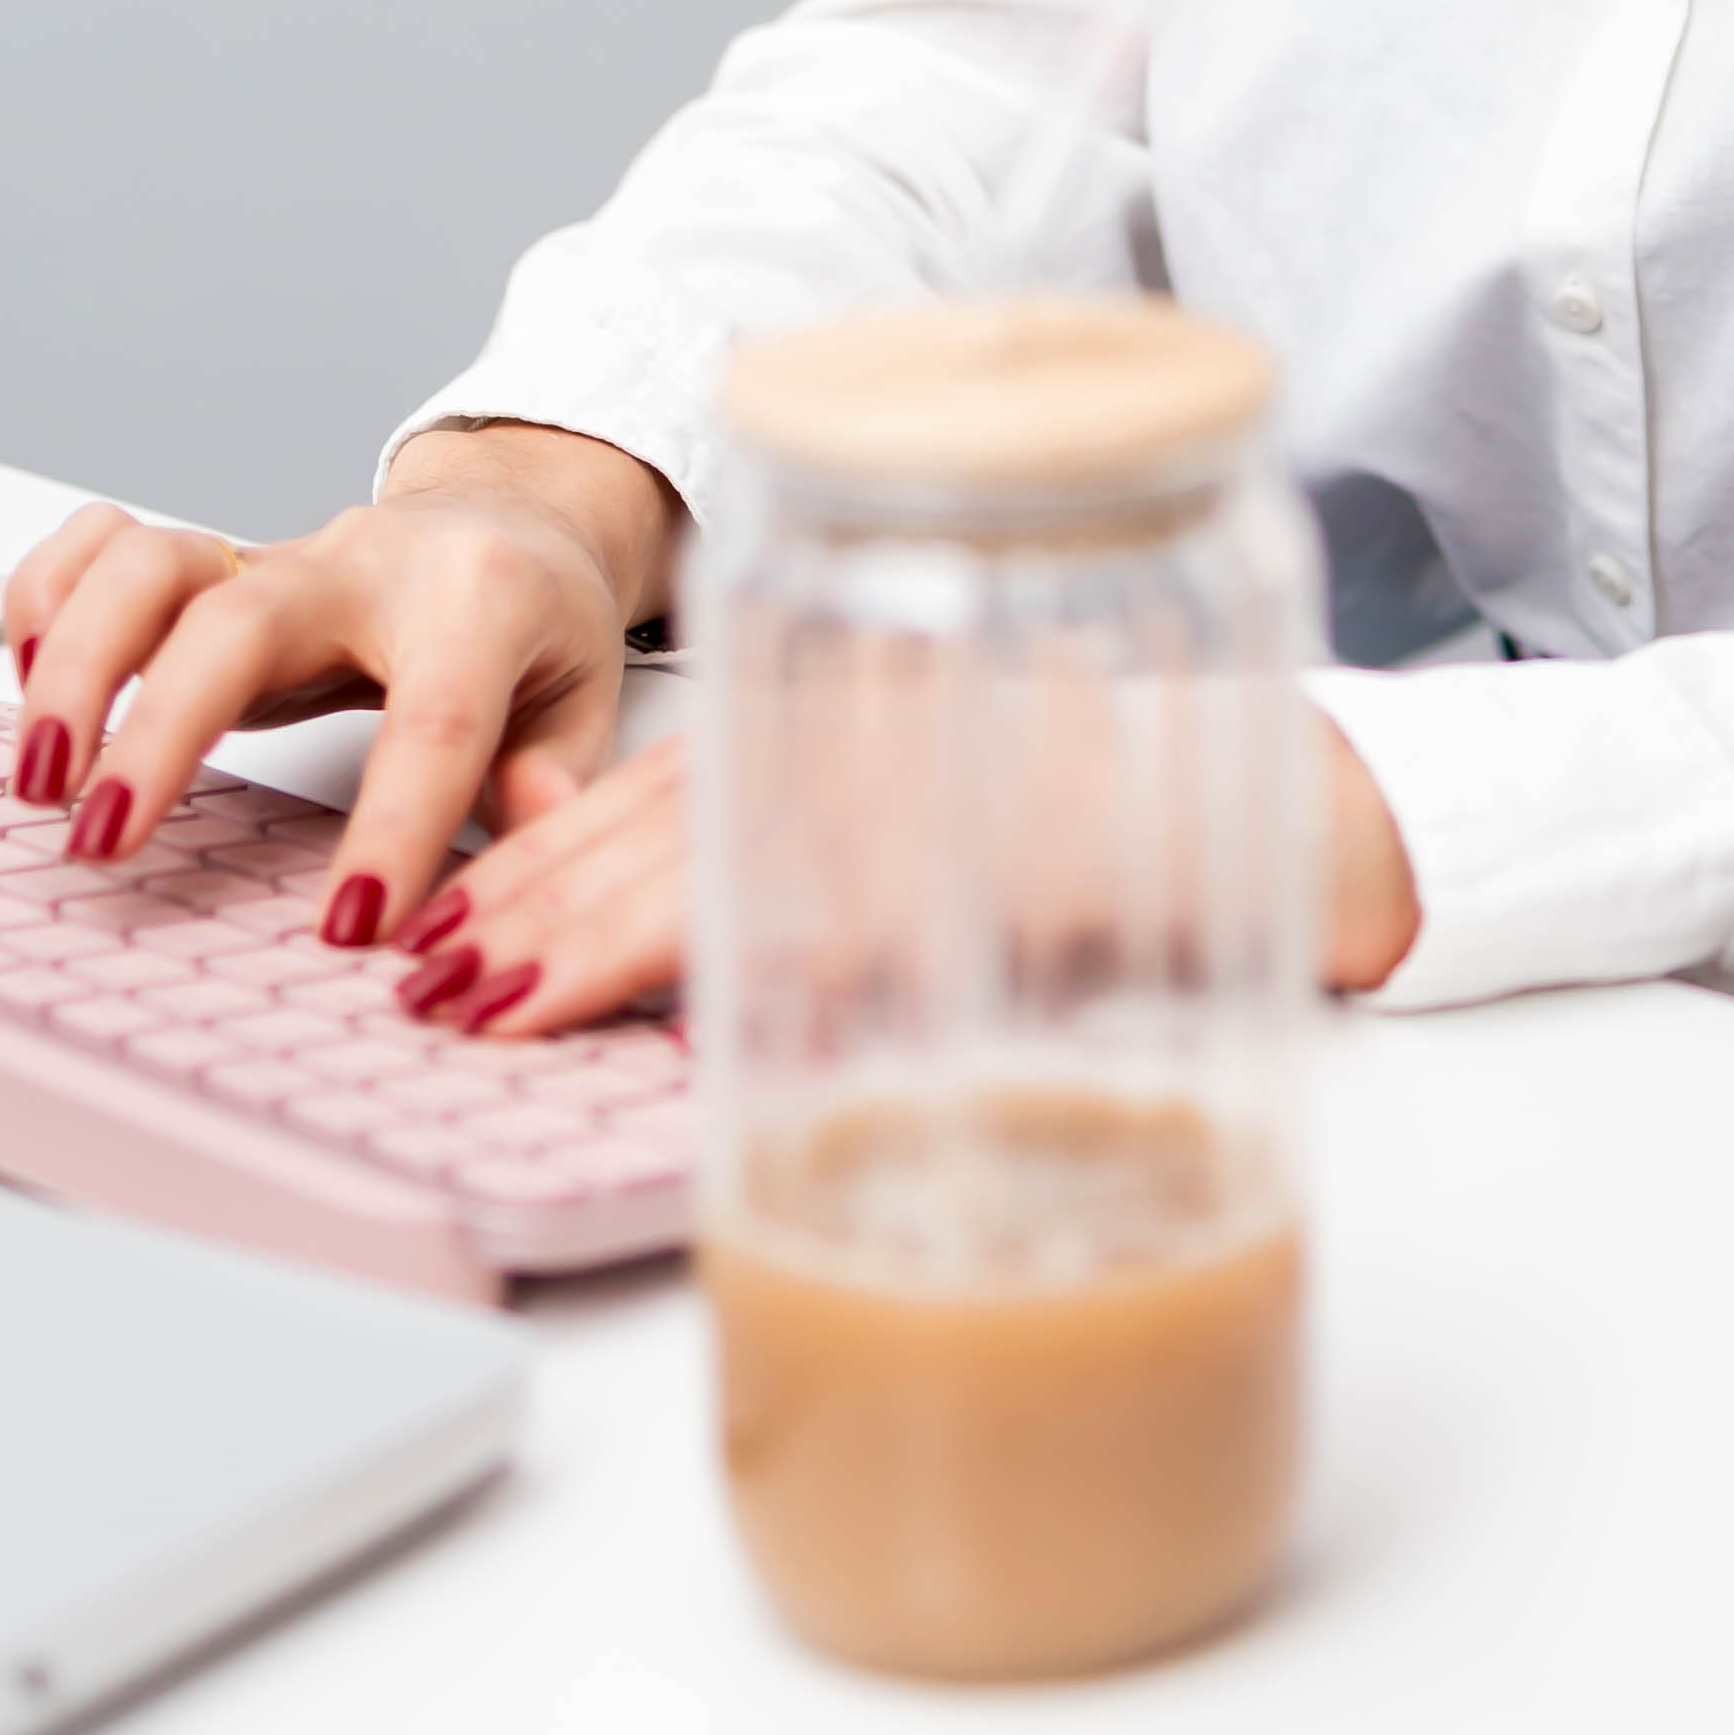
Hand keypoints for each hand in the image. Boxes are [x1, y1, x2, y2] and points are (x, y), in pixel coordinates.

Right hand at [0, 422, 678, 955]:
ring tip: (39, 781)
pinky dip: (48, 597)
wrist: (508, 517)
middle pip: (241, 622)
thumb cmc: (536, 622)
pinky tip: (29, 683)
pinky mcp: (211, 565)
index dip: (391, 823)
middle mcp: (359, 565)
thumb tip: (536, 869)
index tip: (350, 927)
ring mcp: (274, 558)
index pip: (435, 715)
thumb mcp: (582, 697)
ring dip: (78, 664)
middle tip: (102, 843)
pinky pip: (104, 546)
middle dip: (162, 731)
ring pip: (151, 565)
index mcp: (477, 600)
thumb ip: (553, 781)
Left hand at [386, 687, 1425, 1043]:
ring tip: (487, 1008)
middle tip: (424, 984)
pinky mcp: (1002, 873)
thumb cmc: (1127, 817)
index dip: (542, 857)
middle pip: (666, 827)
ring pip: (730, 870)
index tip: (445, 922)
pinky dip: (760, 972)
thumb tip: (681, 965)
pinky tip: (680, 1023)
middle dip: (531, 912)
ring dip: (594, 945)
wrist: (1309, 807)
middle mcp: (882, 738)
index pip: (660, 786)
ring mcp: (940, 801)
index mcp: (860, 711)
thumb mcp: (952, 808)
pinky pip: (861, 929)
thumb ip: (831, 864)